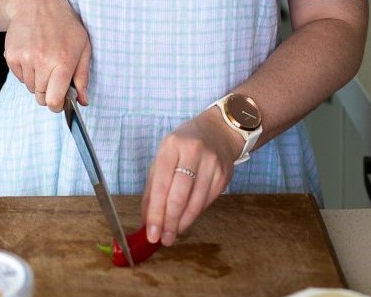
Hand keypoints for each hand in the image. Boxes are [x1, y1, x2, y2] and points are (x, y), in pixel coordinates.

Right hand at [2, 0, 90, 111]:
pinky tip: (32, 54)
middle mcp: (42, 61)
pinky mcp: (12, 56)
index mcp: (63, 61)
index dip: (57, 105)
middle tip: (53, 74)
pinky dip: (26, 71)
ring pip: (30, 87)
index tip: (60, 101)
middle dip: (48, 92)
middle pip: (41, 97)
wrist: (36, 3)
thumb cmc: (64, 24)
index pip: (54, 100)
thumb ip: (83, 75)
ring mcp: (25, 59)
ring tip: (43, 59)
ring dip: (37, 80)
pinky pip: (19, 77)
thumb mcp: (83, 46)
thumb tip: (83, 101)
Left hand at [140, 109, 239, 246]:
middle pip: (180, 195)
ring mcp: (211, 163)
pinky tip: (187, 219)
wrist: (216, 131)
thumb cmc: (183, 146)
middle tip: (163, 239)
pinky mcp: (223, 175)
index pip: (161, 184)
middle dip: (170, 222)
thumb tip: (146, 220)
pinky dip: (195, 214)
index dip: (156, 212)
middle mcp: (193, 152)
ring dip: (183, 223)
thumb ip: (153, 188)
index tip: (151, 232)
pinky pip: (207, 202)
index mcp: (172, 146)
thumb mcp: (163, 157)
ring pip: (195, 202)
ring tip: (173, 234)